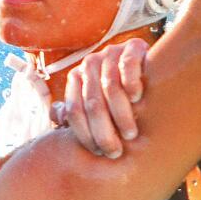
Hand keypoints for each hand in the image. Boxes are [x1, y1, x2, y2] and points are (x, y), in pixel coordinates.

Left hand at [55, 38, 148, 157]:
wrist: (145, 63)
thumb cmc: (117, 91)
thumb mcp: (95, 100)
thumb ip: (76, 110)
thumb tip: (55, 116)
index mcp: (76, 78)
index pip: (74, 110)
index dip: (85, 134)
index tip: (98, 152)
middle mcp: (90, 64)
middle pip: (92, 103)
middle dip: (104, 131)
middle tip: (115, 151)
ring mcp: (110, 53)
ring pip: (111, 87)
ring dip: (121, 114)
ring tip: (130, 133)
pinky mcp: (132, 47)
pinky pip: (128, 66)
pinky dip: (132, 84)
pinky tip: (137, 99)